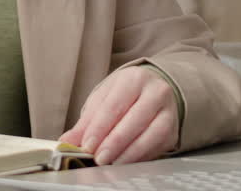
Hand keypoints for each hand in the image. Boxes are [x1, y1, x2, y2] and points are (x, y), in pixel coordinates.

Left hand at [60, 66, 177, 165]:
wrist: (152, 90)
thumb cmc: (123, 95)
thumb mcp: (102, 99)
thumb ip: (85, 121)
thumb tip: (67, 141)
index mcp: (133, 79)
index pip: (114, 106)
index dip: (99, 128)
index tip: (87, 145)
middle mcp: (155, 92)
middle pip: (134, 120)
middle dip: (114, 142)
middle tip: (98, 158)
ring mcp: (168, 111)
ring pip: (151, 134)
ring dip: (129, 152)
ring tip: (111, 162)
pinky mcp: (173, 130)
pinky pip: (158, 146)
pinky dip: (140, 157)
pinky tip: (125, 162)